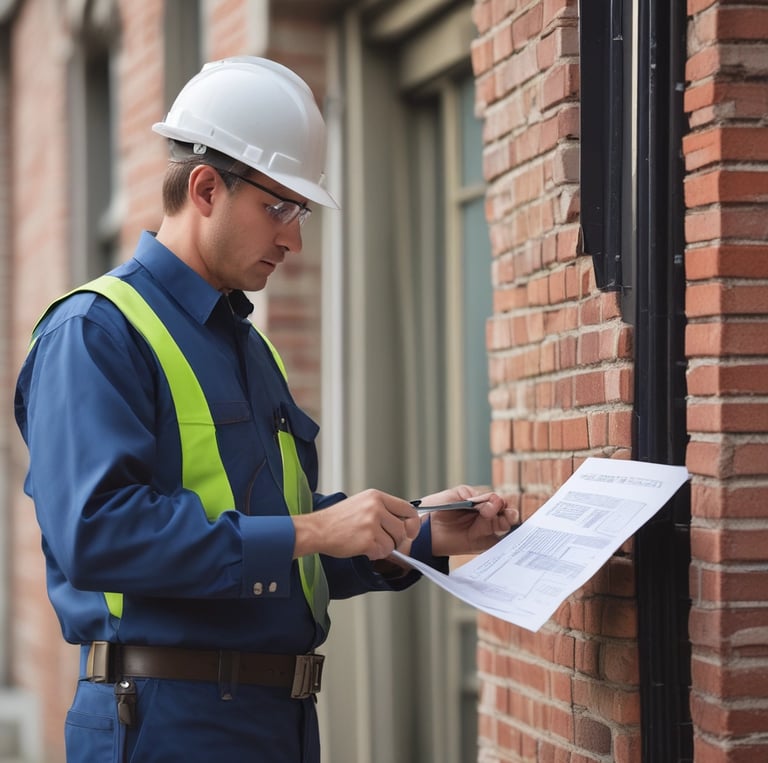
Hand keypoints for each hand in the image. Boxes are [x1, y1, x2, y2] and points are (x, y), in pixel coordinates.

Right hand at [292, 489, 420, 560]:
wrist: (317, 529)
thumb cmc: (337, 519)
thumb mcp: (362, 503)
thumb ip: (382, 509)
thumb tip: (403, 522)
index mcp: (376, 496)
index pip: (407, 508)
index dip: (413, 523)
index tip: (411, 532)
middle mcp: (376, 507)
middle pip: (403, 528)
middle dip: (396, 539)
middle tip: (383, 540)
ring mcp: (371, 523)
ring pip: (394, 542)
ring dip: (384, 547)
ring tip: (368, 542)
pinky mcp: (367, 540)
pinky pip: (382, 552)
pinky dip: (375, 554)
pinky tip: (362, 548)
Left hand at [421, 485, 517, 555]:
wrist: (427, 528)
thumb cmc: (439, 508)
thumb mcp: (453, 496)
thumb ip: (470, 495)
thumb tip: (487, 499)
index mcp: (481, 501)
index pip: (496, 500)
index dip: (495, 502)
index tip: (490, 505)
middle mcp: (486, 515)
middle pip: (505, 512)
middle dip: (507, 512)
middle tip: (501, 514)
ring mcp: (485, 529)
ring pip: (504, 526)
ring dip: (507, 523)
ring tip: (503, 522)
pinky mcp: (482, 544)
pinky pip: (497, 544)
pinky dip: (505, 544)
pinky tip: (506, 542)